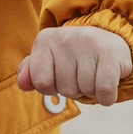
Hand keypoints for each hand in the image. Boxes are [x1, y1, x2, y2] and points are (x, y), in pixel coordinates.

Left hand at [17, 23, 131, 105]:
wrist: (110, 38)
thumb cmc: (75, 56)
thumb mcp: (50, 61)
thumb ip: (32, 74)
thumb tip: (22, 84)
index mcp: (45, 40)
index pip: (41, 83)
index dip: (53, 87)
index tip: (61, 75)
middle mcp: (65, 37)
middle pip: (65, 89)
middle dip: (75, 88)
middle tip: (83, 72)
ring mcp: (88, 42)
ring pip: (85, 90)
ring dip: (92, 90)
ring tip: (96, 72)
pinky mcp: (110, 52)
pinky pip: (104, 90)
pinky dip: (107, 97)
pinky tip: (108, 85)